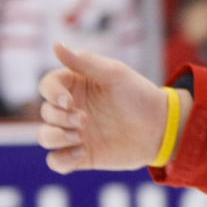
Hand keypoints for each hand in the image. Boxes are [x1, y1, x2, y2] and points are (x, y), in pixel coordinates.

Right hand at [37, 44, 189, 173]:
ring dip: (56, 137)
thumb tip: (56, 45)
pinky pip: (56, 161)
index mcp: (77, 85)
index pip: (48, 86)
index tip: (67, 101)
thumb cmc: (139, 95)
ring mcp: (75, 132)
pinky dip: (61, 159)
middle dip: (60, 117)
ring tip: (80, 137)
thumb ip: (85, 62)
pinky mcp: (81, 155)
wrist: (161, 127)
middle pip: (46, 112)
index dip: (51, 93)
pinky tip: (81, 153)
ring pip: (45, 136)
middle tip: (85, 119)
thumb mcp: (115, 74)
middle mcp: (72, 109)